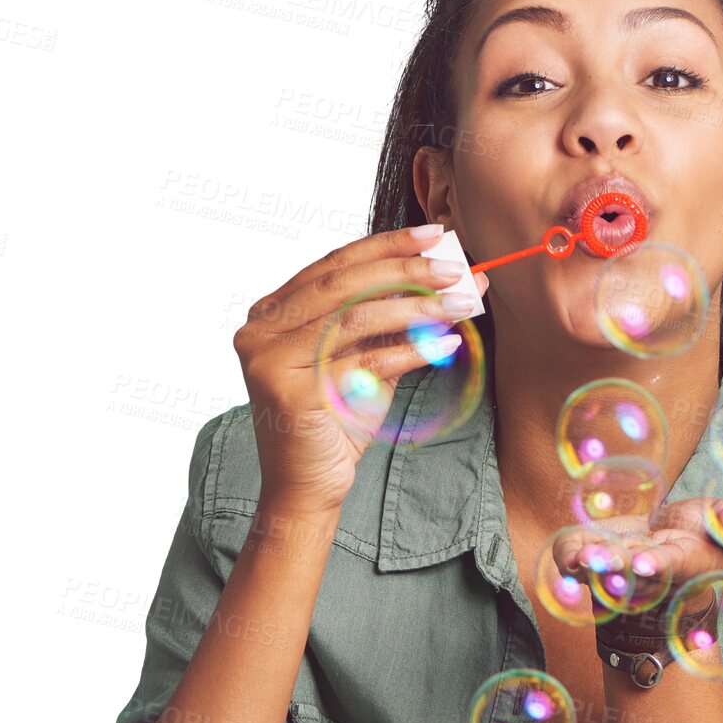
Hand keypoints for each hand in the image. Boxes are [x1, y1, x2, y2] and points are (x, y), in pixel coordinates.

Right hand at [232, 224, 488, 514]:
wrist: (311, 487)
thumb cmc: (339, 421)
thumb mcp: (369, 359)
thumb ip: (398, 318)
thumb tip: (457, 279)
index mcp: (274, 311)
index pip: (335, 264)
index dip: (386, 245)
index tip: (434, 235)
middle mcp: (262, 329)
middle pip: (343, 284)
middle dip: (405, 270)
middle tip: (454, 269)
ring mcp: (269, 359)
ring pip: (353, 318)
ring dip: (415, 308)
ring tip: (460, 305)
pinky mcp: (290, 392)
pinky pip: (361, 362)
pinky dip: (409, 351)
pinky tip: (445, 345)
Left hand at [552, 496, 722, 624]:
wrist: (674, 544)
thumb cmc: (706, 538)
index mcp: (682, 564)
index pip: (669, 566)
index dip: (656, 564)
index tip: (644, 562)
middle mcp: (646, 573)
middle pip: (627, 573)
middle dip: (612, 565)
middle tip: (598, 556)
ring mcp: (617, 567)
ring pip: (596, 572)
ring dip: (586, 565)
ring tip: (579, 555)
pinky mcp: (595, 555)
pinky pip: (574, 558)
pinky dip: (567, 553)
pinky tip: (571, 548)